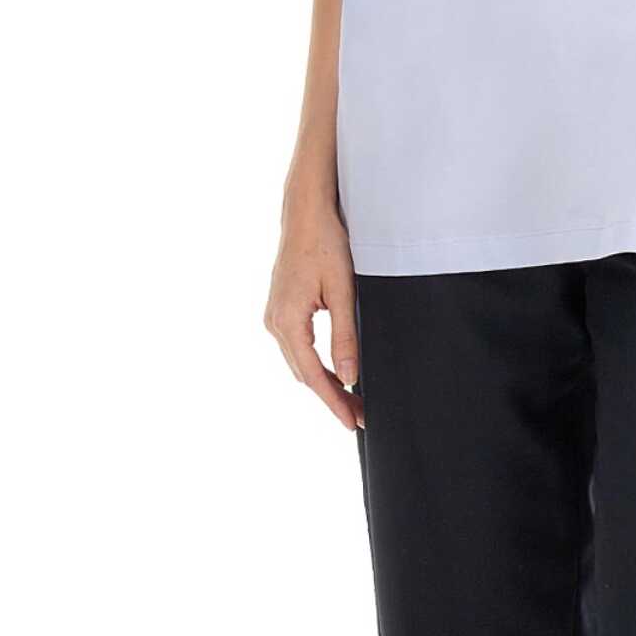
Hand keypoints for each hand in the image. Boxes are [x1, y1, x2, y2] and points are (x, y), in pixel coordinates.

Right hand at [265, 197, 362, 431]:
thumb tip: (350, 377)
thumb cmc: (326, 244)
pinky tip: (335, 372)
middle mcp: (274, 322)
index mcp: (287, 321)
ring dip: (324, 382)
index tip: (353, 422)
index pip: (313, 376)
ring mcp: (274, 316)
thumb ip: (346, 337)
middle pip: (304, 374)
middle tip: (361, 416)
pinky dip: (315, 364)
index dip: (334, 402)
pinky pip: (297, 348)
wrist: (305, 213)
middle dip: (332, 397)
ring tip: (352, 400)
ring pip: (300, 363)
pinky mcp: (280, 310)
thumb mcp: (343, 292)